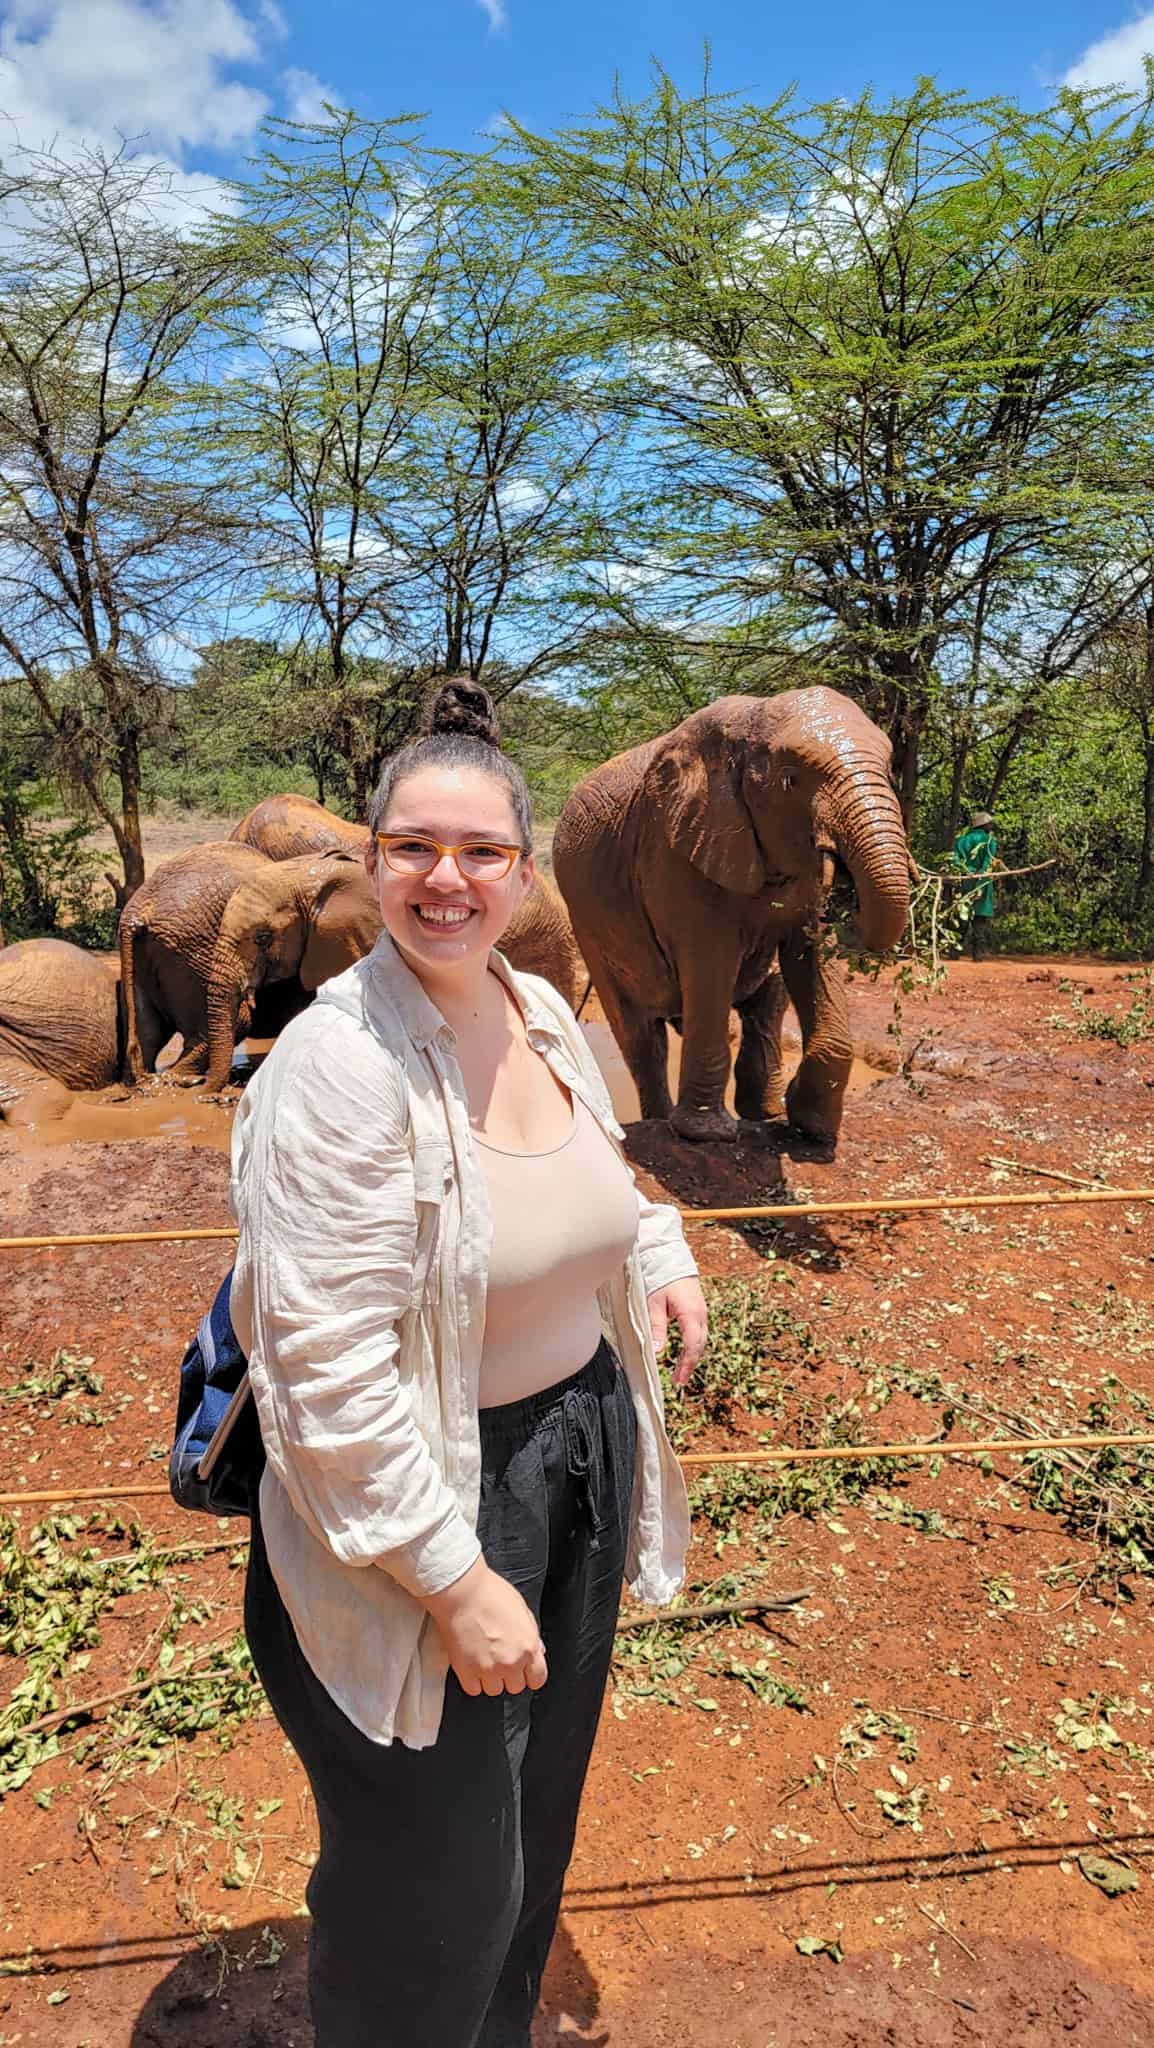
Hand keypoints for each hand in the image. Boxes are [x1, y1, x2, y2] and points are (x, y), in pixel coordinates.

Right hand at [423, 1557, 547, 1697]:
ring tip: (482, 1658)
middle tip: (498, 1658)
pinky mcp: (466, 1671)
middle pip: (515, 1687)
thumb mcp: (522, 1611)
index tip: (522, 1670)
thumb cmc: (491, 1594)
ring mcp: (488, 1669)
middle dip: (508, 1675)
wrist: (462, 1591)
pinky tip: (470, 1663)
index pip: (537, 1679)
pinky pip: (473, 1689)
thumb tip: (537, 1651)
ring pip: (494, 1690)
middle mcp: (511, 1662)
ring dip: (489, 1678)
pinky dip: (471, 1680)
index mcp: (529, 1647)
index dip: (529, 1675)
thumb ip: (531, 1635)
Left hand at [647, 1277, 708, 1386]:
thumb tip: (658, 1352)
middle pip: (699, 1345)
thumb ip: (657, 1327)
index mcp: (692, 1313)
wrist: (671, 1257)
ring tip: (680, 1372)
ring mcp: (702, 1312)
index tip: (679, 1379)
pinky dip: (692, 1346)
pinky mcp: (698, 1310)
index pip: (692, 1345)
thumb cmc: (661, 1278)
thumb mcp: (654, 1303)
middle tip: (678, 1381)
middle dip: (690, 1364)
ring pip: (700, 1340)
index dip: (687, 1364)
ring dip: (691, 1356)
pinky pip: (698, 1333)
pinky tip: (684, 1354)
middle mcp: (701, 1314)